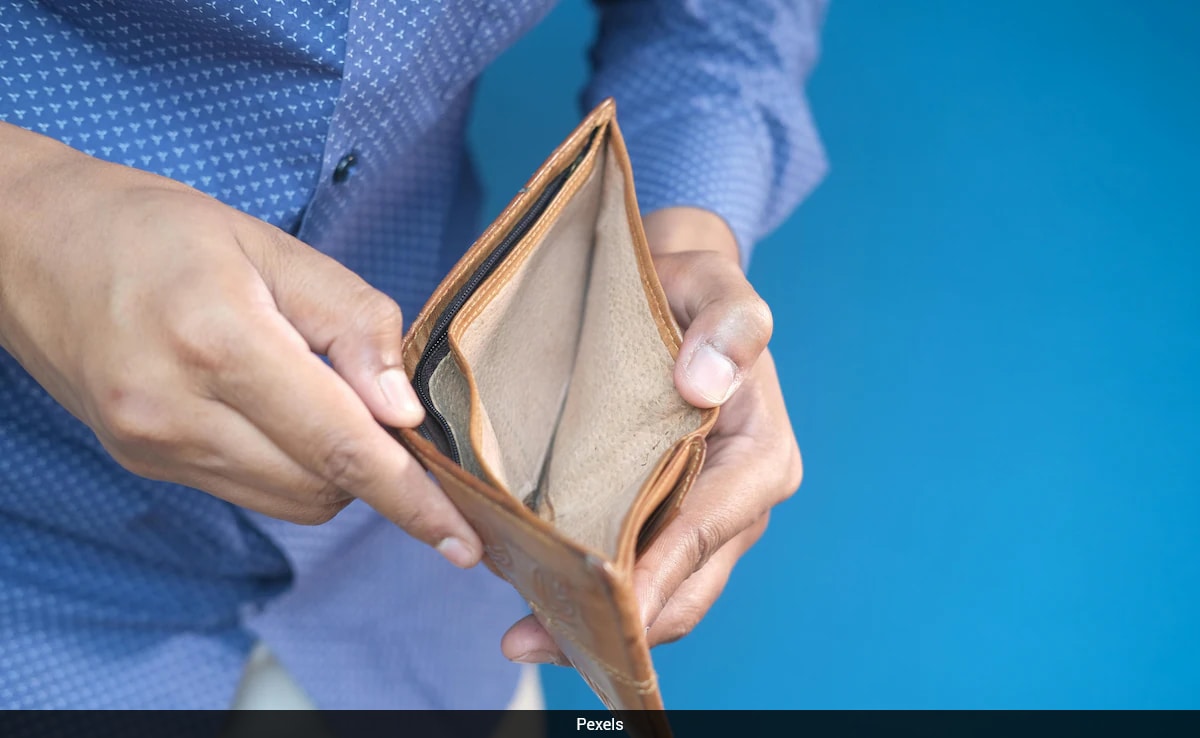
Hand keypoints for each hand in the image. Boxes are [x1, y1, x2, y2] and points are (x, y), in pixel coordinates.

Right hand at [0, 123, 482, 567]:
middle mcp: (178, 411)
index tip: (462, 540)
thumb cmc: (157, 230)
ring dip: (333, 468)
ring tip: (317, 393)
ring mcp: (154, 447)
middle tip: (385, 408)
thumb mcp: (270, 246)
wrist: (29, 245)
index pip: (340, 446)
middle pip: (323, 485)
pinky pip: (251, 490)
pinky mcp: (144, 462)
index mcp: (219, 341)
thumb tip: (404, 410)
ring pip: (292, 499)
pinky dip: (290, 465)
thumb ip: (350, 323)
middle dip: (376, 465)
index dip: (411, 499)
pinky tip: (276, 409)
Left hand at [501, 206, 801, 662]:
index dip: (658, 578)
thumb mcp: (715, 283)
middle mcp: (738, 501)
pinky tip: (535, 603)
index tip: (606, 610)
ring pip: (659, 594)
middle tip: (532, 640)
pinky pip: (636, 571)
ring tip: (522, 638)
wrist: (668, 289)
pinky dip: (593, 597)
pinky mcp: (662, 516)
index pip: (707, 531)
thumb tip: (704, 383)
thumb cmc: (689, 287)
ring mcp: (700, 516)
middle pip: (685, 586)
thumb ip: (729, 323)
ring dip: (597, 625)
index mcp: (760, 456)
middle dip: (619, 625)